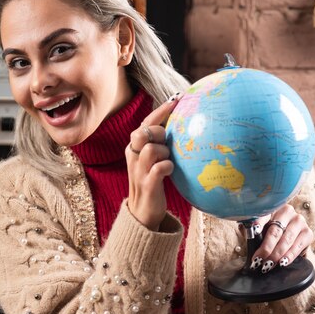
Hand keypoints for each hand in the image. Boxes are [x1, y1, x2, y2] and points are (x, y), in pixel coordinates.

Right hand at [126, 94, 180, 230]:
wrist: (142, 214)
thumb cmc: (152, 183)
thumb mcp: (152, 161)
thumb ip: (160, 144)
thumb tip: (180, 125)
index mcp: (134, 148)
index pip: (145, 123)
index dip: (160, 111)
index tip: (176, 100)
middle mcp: (133, 157)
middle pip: (143, 132)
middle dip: (159, 133)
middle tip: (168, 142)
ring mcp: (139, 171)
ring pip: (151, 149)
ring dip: (165, 152)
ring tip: (168, 160)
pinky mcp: (148, 185)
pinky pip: (158, 169)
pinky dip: (167, 166)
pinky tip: (171, 170)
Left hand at [249, 204, 313, 272]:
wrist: (286, 238)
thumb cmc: (267, 232)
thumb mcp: (257, 230)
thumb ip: (250, 230)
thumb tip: (246, 232)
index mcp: (272, 208)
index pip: (264, 215)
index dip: (259, 223)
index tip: (254, 230)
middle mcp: (287, 211)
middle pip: (275, 231)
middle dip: (266, 248)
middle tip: (258, 260)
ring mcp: (299, 221)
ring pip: (287, 239)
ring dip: (276, 254)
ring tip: (268, 265)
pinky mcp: (308, 232)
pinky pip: (298, 246)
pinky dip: (289, 256)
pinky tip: (282, 262)